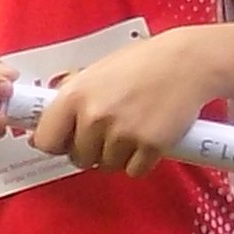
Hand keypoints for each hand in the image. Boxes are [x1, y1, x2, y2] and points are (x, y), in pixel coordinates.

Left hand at [25, 27, 233, 175]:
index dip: (57, 144)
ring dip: (118, 156)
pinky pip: (134, 170)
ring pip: (107, 166)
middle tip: (108, 135)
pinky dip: (140, 162)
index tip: (66, 142)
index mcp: (76, 94)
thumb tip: (46, 126)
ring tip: (131, 132)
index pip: (46, 140)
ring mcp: (123, 133)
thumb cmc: (142, 63)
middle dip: (91, 151)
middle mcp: (96, 115)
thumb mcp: (96, 71)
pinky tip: (147, 140)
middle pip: (79, 158)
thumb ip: (72, 97)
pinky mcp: (150, 146)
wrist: (187, 62)